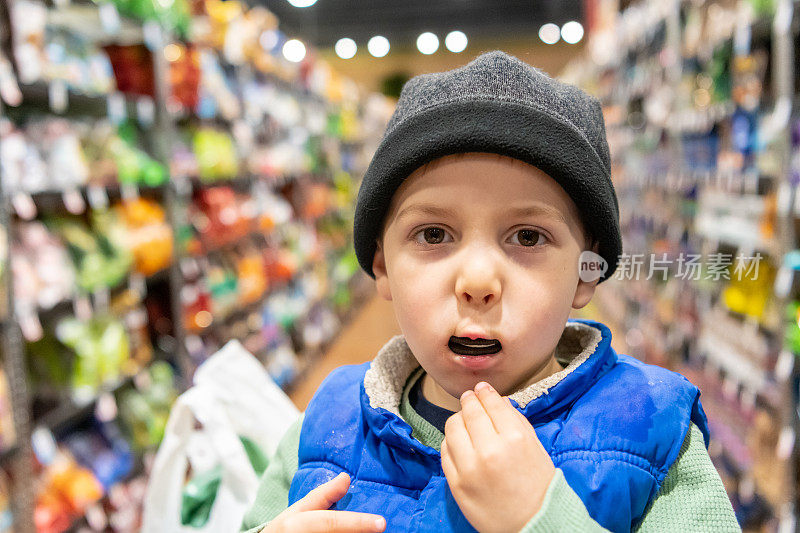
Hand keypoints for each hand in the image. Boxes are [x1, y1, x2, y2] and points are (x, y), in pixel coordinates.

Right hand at [263, 472, 385, 532]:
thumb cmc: (285, 529)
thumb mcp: (299, 510)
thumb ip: (322, 495)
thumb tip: (346, 477)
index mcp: (299, 525)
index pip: (333, 523)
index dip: (358, 523)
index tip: (381, 523)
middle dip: (361, 532)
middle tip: (380, 526)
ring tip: (371, 531)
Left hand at [441, 381, 555, 532]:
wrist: (532, 525)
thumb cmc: (538, 487)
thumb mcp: (535, 447)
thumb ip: (515, 419)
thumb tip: (494, 398)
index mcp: (515, 439)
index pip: (492, 403)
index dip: (485, 392)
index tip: (481, 389)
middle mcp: (489, 451)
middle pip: (470, 411)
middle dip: (469, 401)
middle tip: (470, 398)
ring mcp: (469, 468)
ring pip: (452, 427)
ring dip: (458, 419)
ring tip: (464, 420)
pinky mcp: (456, 483)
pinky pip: (445, 450)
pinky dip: (451, 441)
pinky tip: (460, 442)